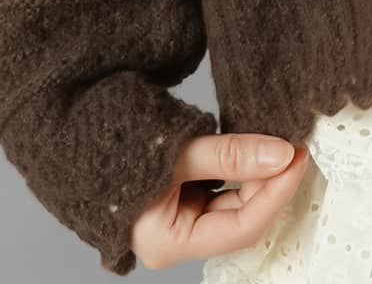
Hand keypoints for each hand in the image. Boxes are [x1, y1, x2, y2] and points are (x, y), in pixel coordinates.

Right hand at [130, 130, 309, 268]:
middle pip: (241, 217)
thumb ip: (230, 155)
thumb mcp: (177, 151)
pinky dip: (241, 170)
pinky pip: (222, 189)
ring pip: (234, 203)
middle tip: (295, 145)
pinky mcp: (182, 199)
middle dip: (271, 183)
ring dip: (259, 175)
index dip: (275, 192)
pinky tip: (257, 149)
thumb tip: (281, 153)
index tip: (296, 156)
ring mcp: (179, 220)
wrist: (75, 129)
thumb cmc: (116, 144)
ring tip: (281, 144)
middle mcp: (176, 239)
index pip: (241, 226)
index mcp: (168, 243)